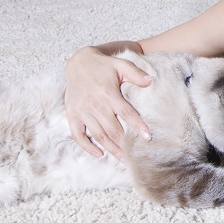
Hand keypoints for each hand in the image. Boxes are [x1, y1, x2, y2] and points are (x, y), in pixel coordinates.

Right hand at [64, 46, 152, 160]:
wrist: (78, 62)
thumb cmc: (104, 65)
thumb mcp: (121, 64)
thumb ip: (135, 73)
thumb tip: (150, 81)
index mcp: (107, 92)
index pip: (125, 112)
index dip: (136, 125)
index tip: (147, 137)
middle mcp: (94, 103)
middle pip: (112, 129)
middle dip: (125, 144)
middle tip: (137, 156)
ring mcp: (81, 111)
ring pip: (98, 135)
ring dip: (111, 149)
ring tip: (124, 160)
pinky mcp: (72, 115)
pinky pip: (78, 135)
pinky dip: (87, 146)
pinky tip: (100, 154)